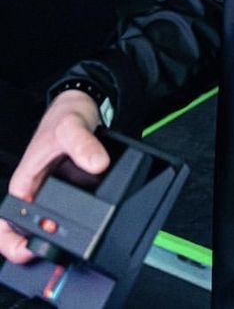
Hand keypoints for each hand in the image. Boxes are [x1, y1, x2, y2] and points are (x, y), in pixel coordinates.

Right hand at [0, 89, 108, 262]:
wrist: (83, 106)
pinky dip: (76, 224)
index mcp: (24, 182)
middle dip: (35, 247)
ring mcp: (52, 193)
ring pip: (48, 226)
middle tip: (55, 253)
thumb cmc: (65, 114)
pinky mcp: (70, 191)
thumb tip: (96, 163)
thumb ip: (83, 144)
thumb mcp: (71, 127)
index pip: (7, 221)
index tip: (30, 248)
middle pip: (25, 232)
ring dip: (57, 239)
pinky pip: (69, 214)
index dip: (12, 242)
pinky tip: (89, 227)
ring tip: (74, 245)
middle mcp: (35, 191)